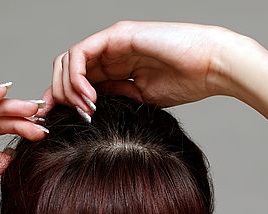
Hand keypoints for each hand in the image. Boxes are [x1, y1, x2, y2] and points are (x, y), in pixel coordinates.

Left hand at [37, 20, 245, 115]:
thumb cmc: (187, 82)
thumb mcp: (141, 99)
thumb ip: (115, 99)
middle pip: (65, 70)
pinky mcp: (116, 36)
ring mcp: (111, 42)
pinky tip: (90, 98)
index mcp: (115, 67)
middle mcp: (109, 52)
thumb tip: (88, 113)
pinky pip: (80, 54)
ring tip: (86, 110)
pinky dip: (77, 78)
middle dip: (58, 96)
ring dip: (68, 90)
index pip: (76, 82)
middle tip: (66, 117)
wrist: (211, 66)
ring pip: (68, 61)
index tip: (57, 123)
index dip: (63, 101)